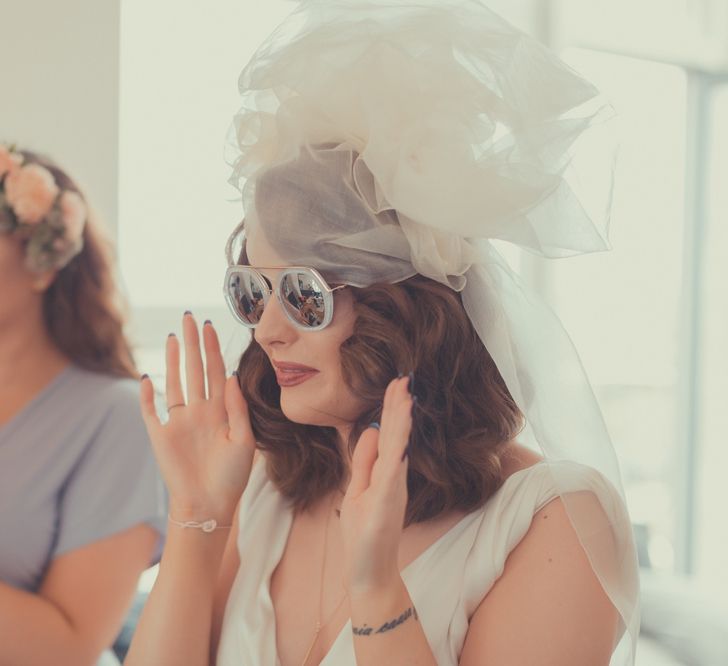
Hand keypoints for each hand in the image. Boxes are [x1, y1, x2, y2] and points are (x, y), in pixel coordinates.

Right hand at [139, 313, 255, 519]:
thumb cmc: (231, 476)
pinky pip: (150, 411)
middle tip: (190, 317)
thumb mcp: (244, 440)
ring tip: (173, 337)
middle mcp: (199, 411)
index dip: (213, 349)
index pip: (216, 371)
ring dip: (172, 360)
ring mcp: (178, 422)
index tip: (211, 326)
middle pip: (194, 369)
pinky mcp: (160, 436)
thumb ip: (238, 409)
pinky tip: (146, 377)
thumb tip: (231, 376)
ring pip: (174, 383)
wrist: (209, 505)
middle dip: (193, 344)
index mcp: (220, 411)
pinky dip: (146, 396)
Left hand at [339, 375, 413, 592]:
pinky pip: (395, 465)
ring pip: (399, 445)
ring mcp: (392, 487)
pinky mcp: (389, 499)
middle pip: (396, 434)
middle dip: (398, 406)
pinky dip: (399, 444)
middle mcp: (393, 476)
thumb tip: (370, 431)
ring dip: (401, 419)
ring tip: (404, 393)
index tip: (395, 384)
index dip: (391, 409)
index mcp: (385, 472)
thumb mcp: (358, 490)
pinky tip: (401, 427)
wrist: (370, 572)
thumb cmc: (364, 535)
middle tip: (403, 378)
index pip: (389, 434)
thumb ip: (364, 462)